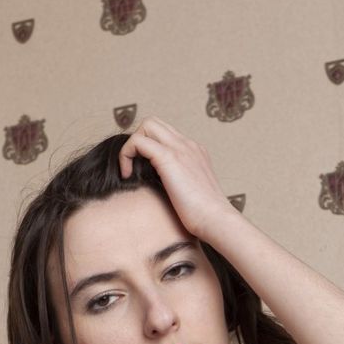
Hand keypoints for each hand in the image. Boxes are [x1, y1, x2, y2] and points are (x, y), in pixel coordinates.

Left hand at [118, 117, 234, 240]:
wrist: (216, 220)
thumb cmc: (204, 216)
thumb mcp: (192, 194)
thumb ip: (180, 184)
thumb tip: (164, 191)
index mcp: (195, 152)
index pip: (165, 134)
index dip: (147, 147)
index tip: (140, 171)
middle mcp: (188, 145)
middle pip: (155, 123)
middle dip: (137, 140)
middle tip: (132, 166)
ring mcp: (180, 148)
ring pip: (147, 124)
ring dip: (132, 144)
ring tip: (129, 170)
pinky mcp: (169, 157)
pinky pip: (138, 141)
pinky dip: (126, 155)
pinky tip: (127, 176)